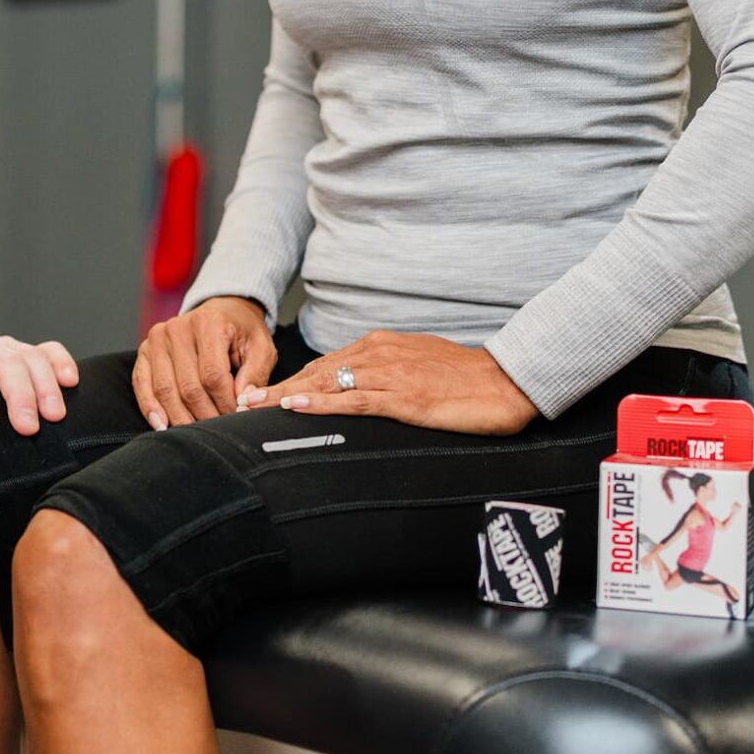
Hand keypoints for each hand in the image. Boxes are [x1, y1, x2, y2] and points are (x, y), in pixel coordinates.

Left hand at [0, 334, 79, 434]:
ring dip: (45, 386)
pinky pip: (49, 352)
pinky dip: (62, 363)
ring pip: (30, 356)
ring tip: (54, 417)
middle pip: (4, 361)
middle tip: (28, 429)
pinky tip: (71, 382)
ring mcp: (8, 350)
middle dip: (19, 394)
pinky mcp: (28, 357)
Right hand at [133, 296, 274, 429]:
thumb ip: (255, 374)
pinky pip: (142, 383)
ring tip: (196, 435)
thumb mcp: (260, 347)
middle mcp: (177, 328)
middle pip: (188, 386)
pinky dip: (150, 407)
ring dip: (181, 418)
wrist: (221, 312)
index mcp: (209, 323)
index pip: (213, 375)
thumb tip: (246, 402)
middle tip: (219, 431)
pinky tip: (161, 425)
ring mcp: (157, 339)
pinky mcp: (145, 350)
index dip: (225, 403)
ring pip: (165, 390)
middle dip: (205, 415)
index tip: (236, 418)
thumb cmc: (241, 332)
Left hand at [246, 331, 538, 435]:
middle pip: (318, 370)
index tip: (266, 393)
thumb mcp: (422, 367)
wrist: (509, 381)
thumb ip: (391, 373)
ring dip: (288, 395)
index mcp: (383, 346)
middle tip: (244, 401)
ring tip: (256, 406)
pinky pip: (355, 399)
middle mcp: (380, 354)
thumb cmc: (470, 378)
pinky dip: (323, 402)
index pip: (328, 363)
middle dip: (279, 387)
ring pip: (328, 382)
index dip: (294, 379)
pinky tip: (299, 407)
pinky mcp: (405, 397)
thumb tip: (367, 389)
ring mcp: (391, 374)